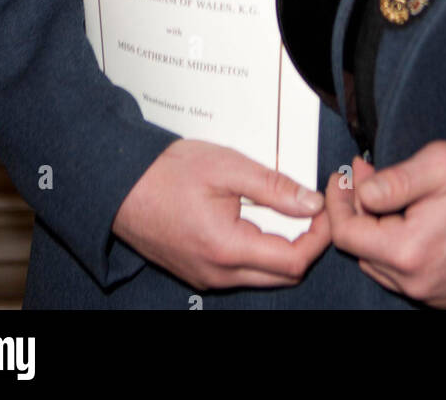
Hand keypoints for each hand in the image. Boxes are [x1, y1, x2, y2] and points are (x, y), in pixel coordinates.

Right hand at [112, 139, 330, 290]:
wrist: (120, 186)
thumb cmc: (168, 172)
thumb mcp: (227, 167)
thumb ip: (274, 187)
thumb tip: (312, 202)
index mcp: (227, 250)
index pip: (294, 261)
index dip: (319, 236)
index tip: (325, 206)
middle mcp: (218, 275)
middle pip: (284, 275)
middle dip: (307, 243)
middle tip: (313, 207)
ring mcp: (208, 277)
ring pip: (265, 275)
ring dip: (284, 247)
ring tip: (287, 207)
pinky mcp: (200, 272)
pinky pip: (243, 271)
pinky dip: (261, 249)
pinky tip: (259, 218)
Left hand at [325, 141, 445, 308]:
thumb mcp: (436, 164)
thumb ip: (391, 180)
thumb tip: (359, 190)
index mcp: (409, 251)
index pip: (346, 234)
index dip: (338, 201)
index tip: (344, 175)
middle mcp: (417, 282)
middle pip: (361, 249)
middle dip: (357, 210)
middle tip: (367, 175)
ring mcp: (431, 294)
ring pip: (379, 264)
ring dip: (376, 230)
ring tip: (389, 195)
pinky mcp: (443, 296)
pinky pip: (402, 275)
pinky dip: (397, 248)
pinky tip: (410, 218)